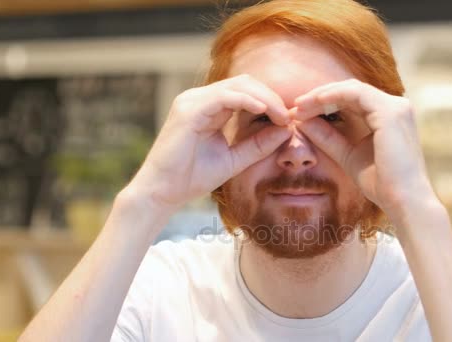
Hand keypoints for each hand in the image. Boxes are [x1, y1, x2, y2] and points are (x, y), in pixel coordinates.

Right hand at [127, 74, 291, 212]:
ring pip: (237, 85)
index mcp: (208, 107)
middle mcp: (199, 99)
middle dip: (272, 97)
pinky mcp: (188, 109)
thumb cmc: (192, 178)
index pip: (246, 91)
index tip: (289, 119)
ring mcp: (192, 101)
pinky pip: (224, 96)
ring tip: (282, 116)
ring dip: (265, 98)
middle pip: (245, 82)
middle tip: (289, 116)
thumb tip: (288, 129)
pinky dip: (247, 100)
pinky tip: (264, 111)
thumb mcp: (235, 159)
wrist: (162, 193)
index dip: (271, 101)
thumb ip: (259, 144)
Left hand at [292, 79, 438, 225]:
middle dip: (321, 96)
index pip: (353, 99)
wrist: (402, 201)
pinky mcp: (391, 112)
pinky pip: (355, 94)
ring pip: (351, 89)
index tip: (300, 112)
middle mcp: (397, 107)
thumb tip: (301, 120)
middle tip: (295, 105)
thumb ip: (328, 137)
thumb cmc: (381, 184)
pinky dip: (332, 96)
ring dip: (322, 95)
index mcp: (390, 116)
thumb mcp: (347, 154)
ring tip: (300, 106)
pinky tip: (314, 104)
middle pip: (351, 90)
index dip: (325, 102)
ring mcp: (396, 107)